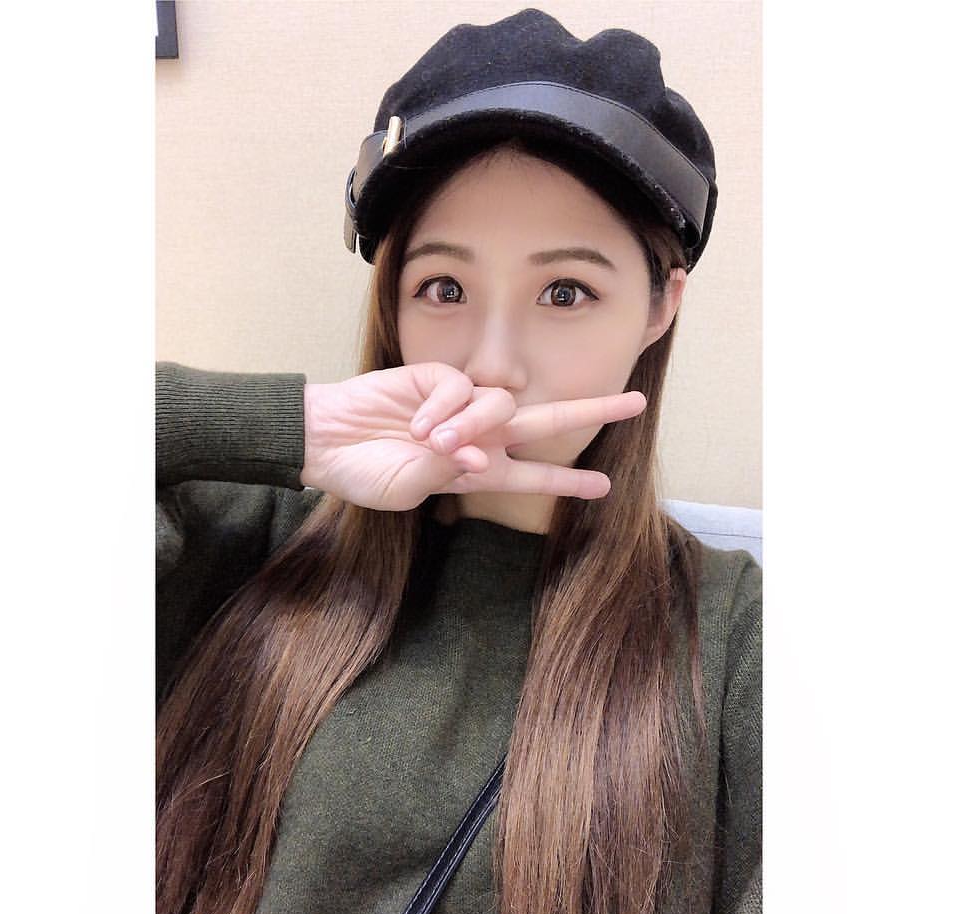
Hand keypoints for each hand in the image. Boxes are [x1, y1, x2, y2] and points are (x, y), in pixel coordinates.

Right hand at [301, 361, 646, 511]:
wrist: (326, 443)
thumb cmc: (365, 473)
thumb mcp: (412, 489)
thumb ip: (451, 472)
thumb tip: (480, 457)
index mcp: (477, 470)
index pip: (533, 474)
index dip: (567, 480)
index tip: (603, 487)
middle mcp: (478, 436)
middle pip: (545, 421)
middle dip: (590, 412)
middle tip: (634, 402)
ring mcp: (460, 405)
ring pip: (500, 404)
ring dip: (472, 429)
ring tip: (435, 446)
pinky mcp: (437, 377)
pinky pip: (460, 389)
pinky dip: (444, 410)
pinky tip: (418, 426)